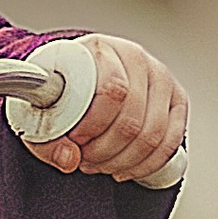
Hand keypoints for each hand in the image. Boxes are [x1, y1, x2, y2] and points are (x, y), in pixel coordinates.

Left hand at [20, 32, 186, 182]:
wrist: (80, 76)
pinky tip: (124, 169)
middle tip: (84, 159)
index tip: (75, 141)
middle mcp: (135, 57)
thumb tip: (69, 159)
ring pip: (153, 133)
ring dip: (123, 160)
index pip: (112, 91)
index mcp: (101, 49)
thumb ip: (47, 140)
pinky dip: (147, 163)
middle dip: (105, 150)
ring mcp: (160, 77)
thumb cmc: (62, 92)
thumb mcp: (41, 112)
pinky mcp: (176, 98)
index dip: (92, 126)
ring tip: (99, 164)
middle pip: (132, 119)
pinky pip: (171, 140)